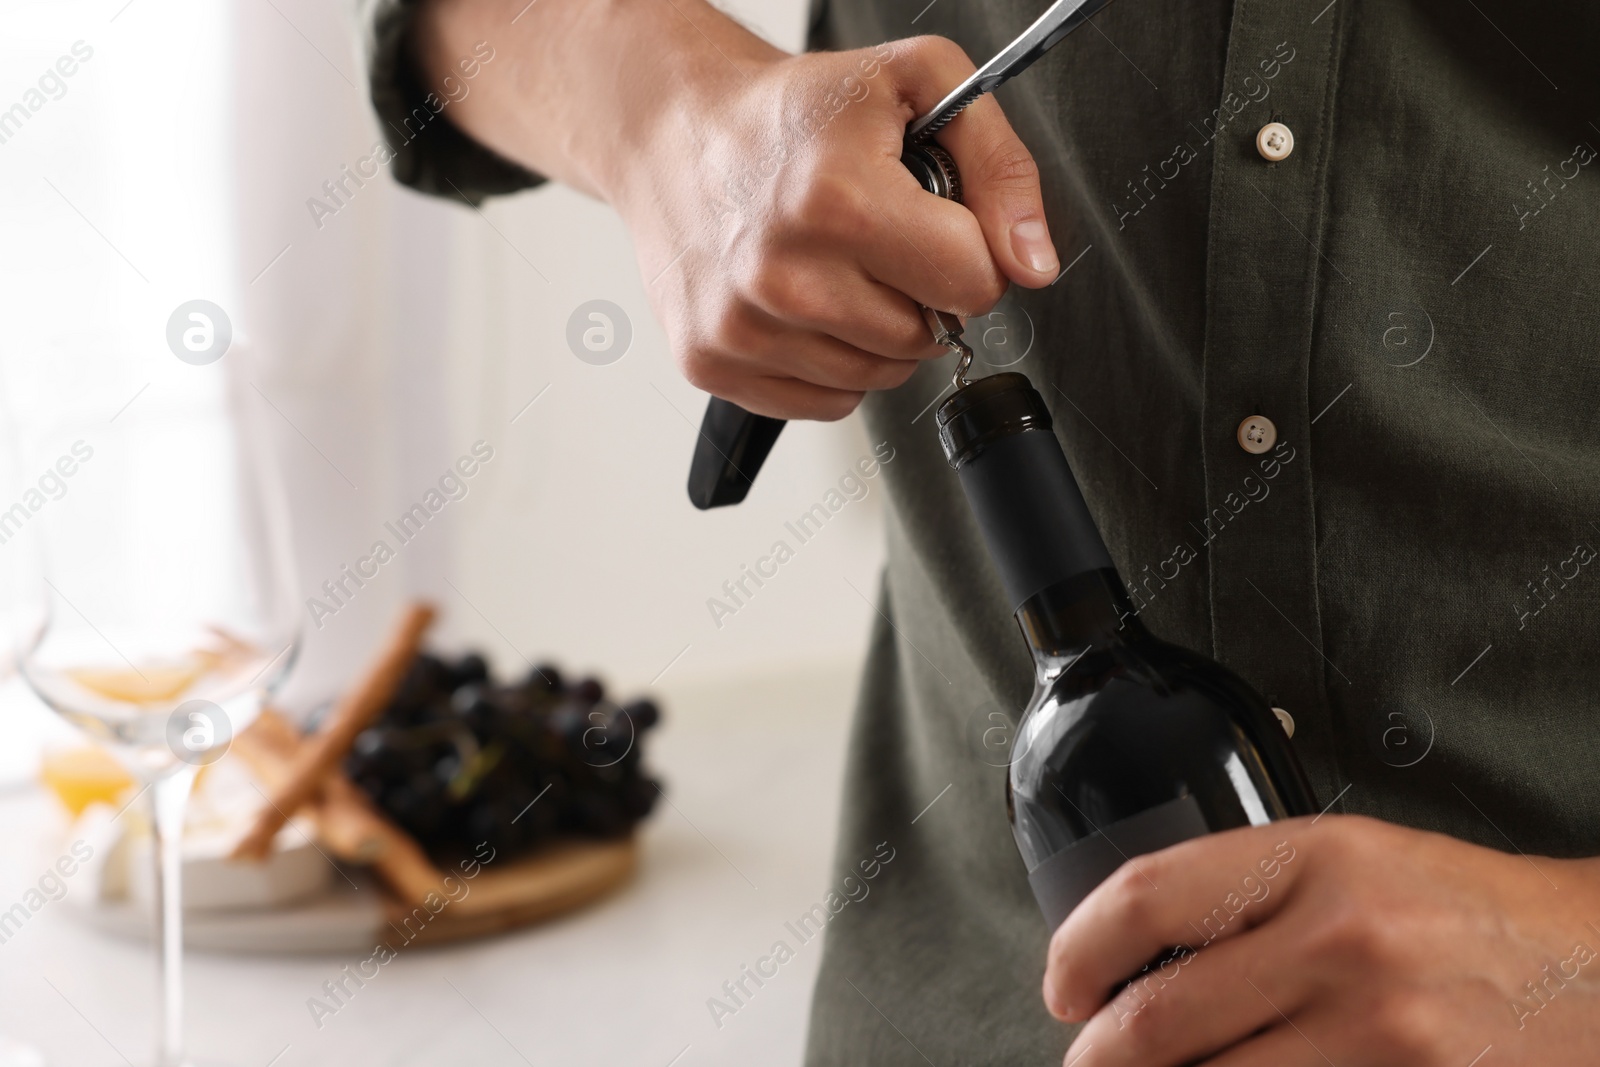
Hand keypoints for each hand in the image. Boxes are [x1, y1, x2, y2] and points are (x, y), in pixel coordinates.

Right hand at [416, 0, 1058, 420]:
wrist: (675, 130)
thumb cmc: (794, 111)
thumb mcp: (918, 86)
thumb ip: (1000, 167)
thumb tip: (1032, 263)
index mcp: (834, 198)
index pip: (971, 283)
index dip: (967, 251)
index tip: (931, 220)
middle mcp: (780, 271)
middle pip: (924, 339)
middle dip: (920, 292)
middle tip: (876, 237)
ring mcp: (740, 326)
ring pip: (876, 380)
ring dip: (875, 331)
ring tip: (834, 265)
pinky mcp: (711, 361)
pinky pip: (824, 404)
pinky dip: (829, 364)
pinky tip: (803, 304)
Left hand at [1044, 815, 1599, 1065]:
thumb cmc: (1471, 912)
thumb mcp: (1356, 863)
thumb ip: (1250, 896)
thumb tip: (1144, 952)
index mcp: (1317, 860)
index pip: (1146, 897)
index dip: (1077, 948)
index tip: (1062, 982)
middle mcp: (1341, 942)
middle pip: (1158, 1018)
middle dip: (1096, 1052)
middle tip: (1085, 1057)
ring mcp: (1378, 1033)